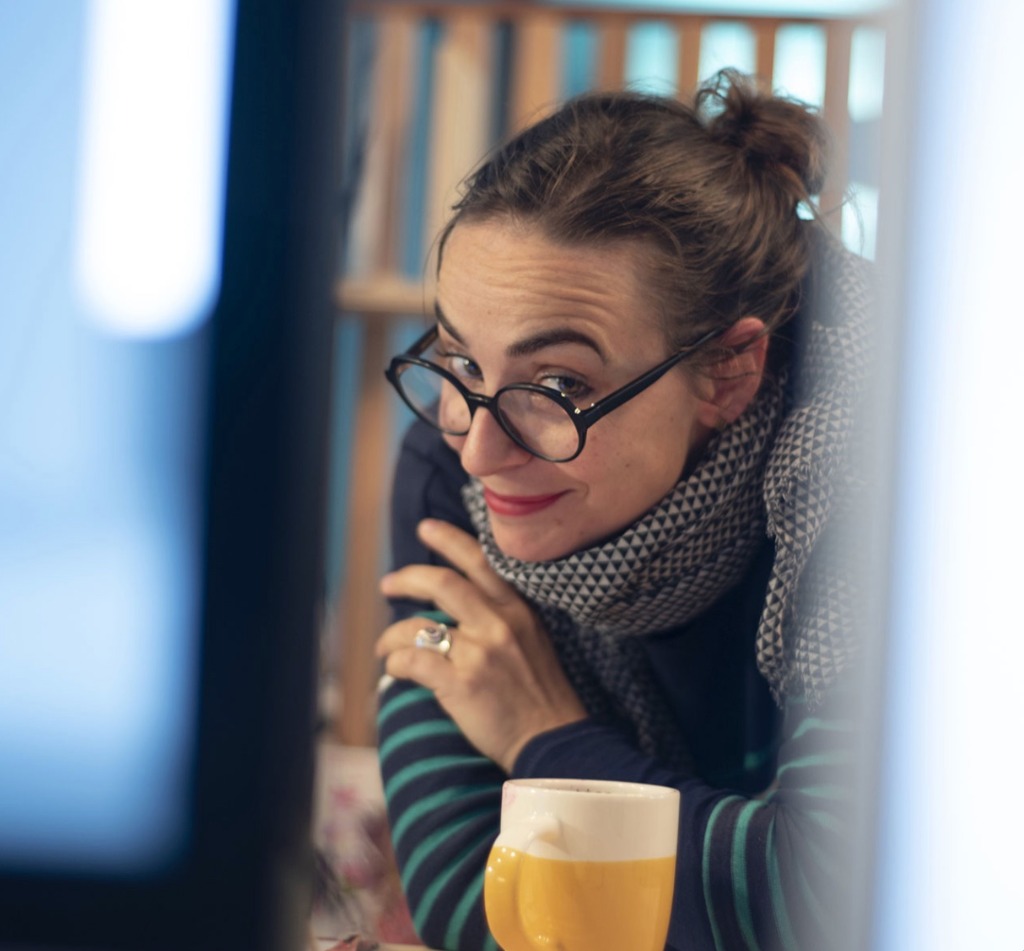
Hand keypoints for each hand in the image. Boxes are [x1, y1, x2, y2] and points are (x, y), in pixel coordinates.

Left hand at [376, 518, 586, 771]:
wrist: (554, 742)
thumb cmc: (541, 695)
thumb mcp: (533, 641)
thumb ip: (502, 618)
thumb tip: (460, 606)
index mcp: (519, 610)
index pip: (480, 561)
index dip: (449, 539)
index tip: (426, 528)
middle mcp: (499, 624)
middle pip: (442, 582)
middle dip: (407, 578)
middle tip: (388, 584)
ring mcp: (479, 653)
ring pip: (418, 625)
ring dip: (392, 634)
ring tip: (386, 646)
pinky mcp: (461, 683)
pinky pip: (412, 661)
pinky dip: (395, 664)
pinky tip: (396, 672)